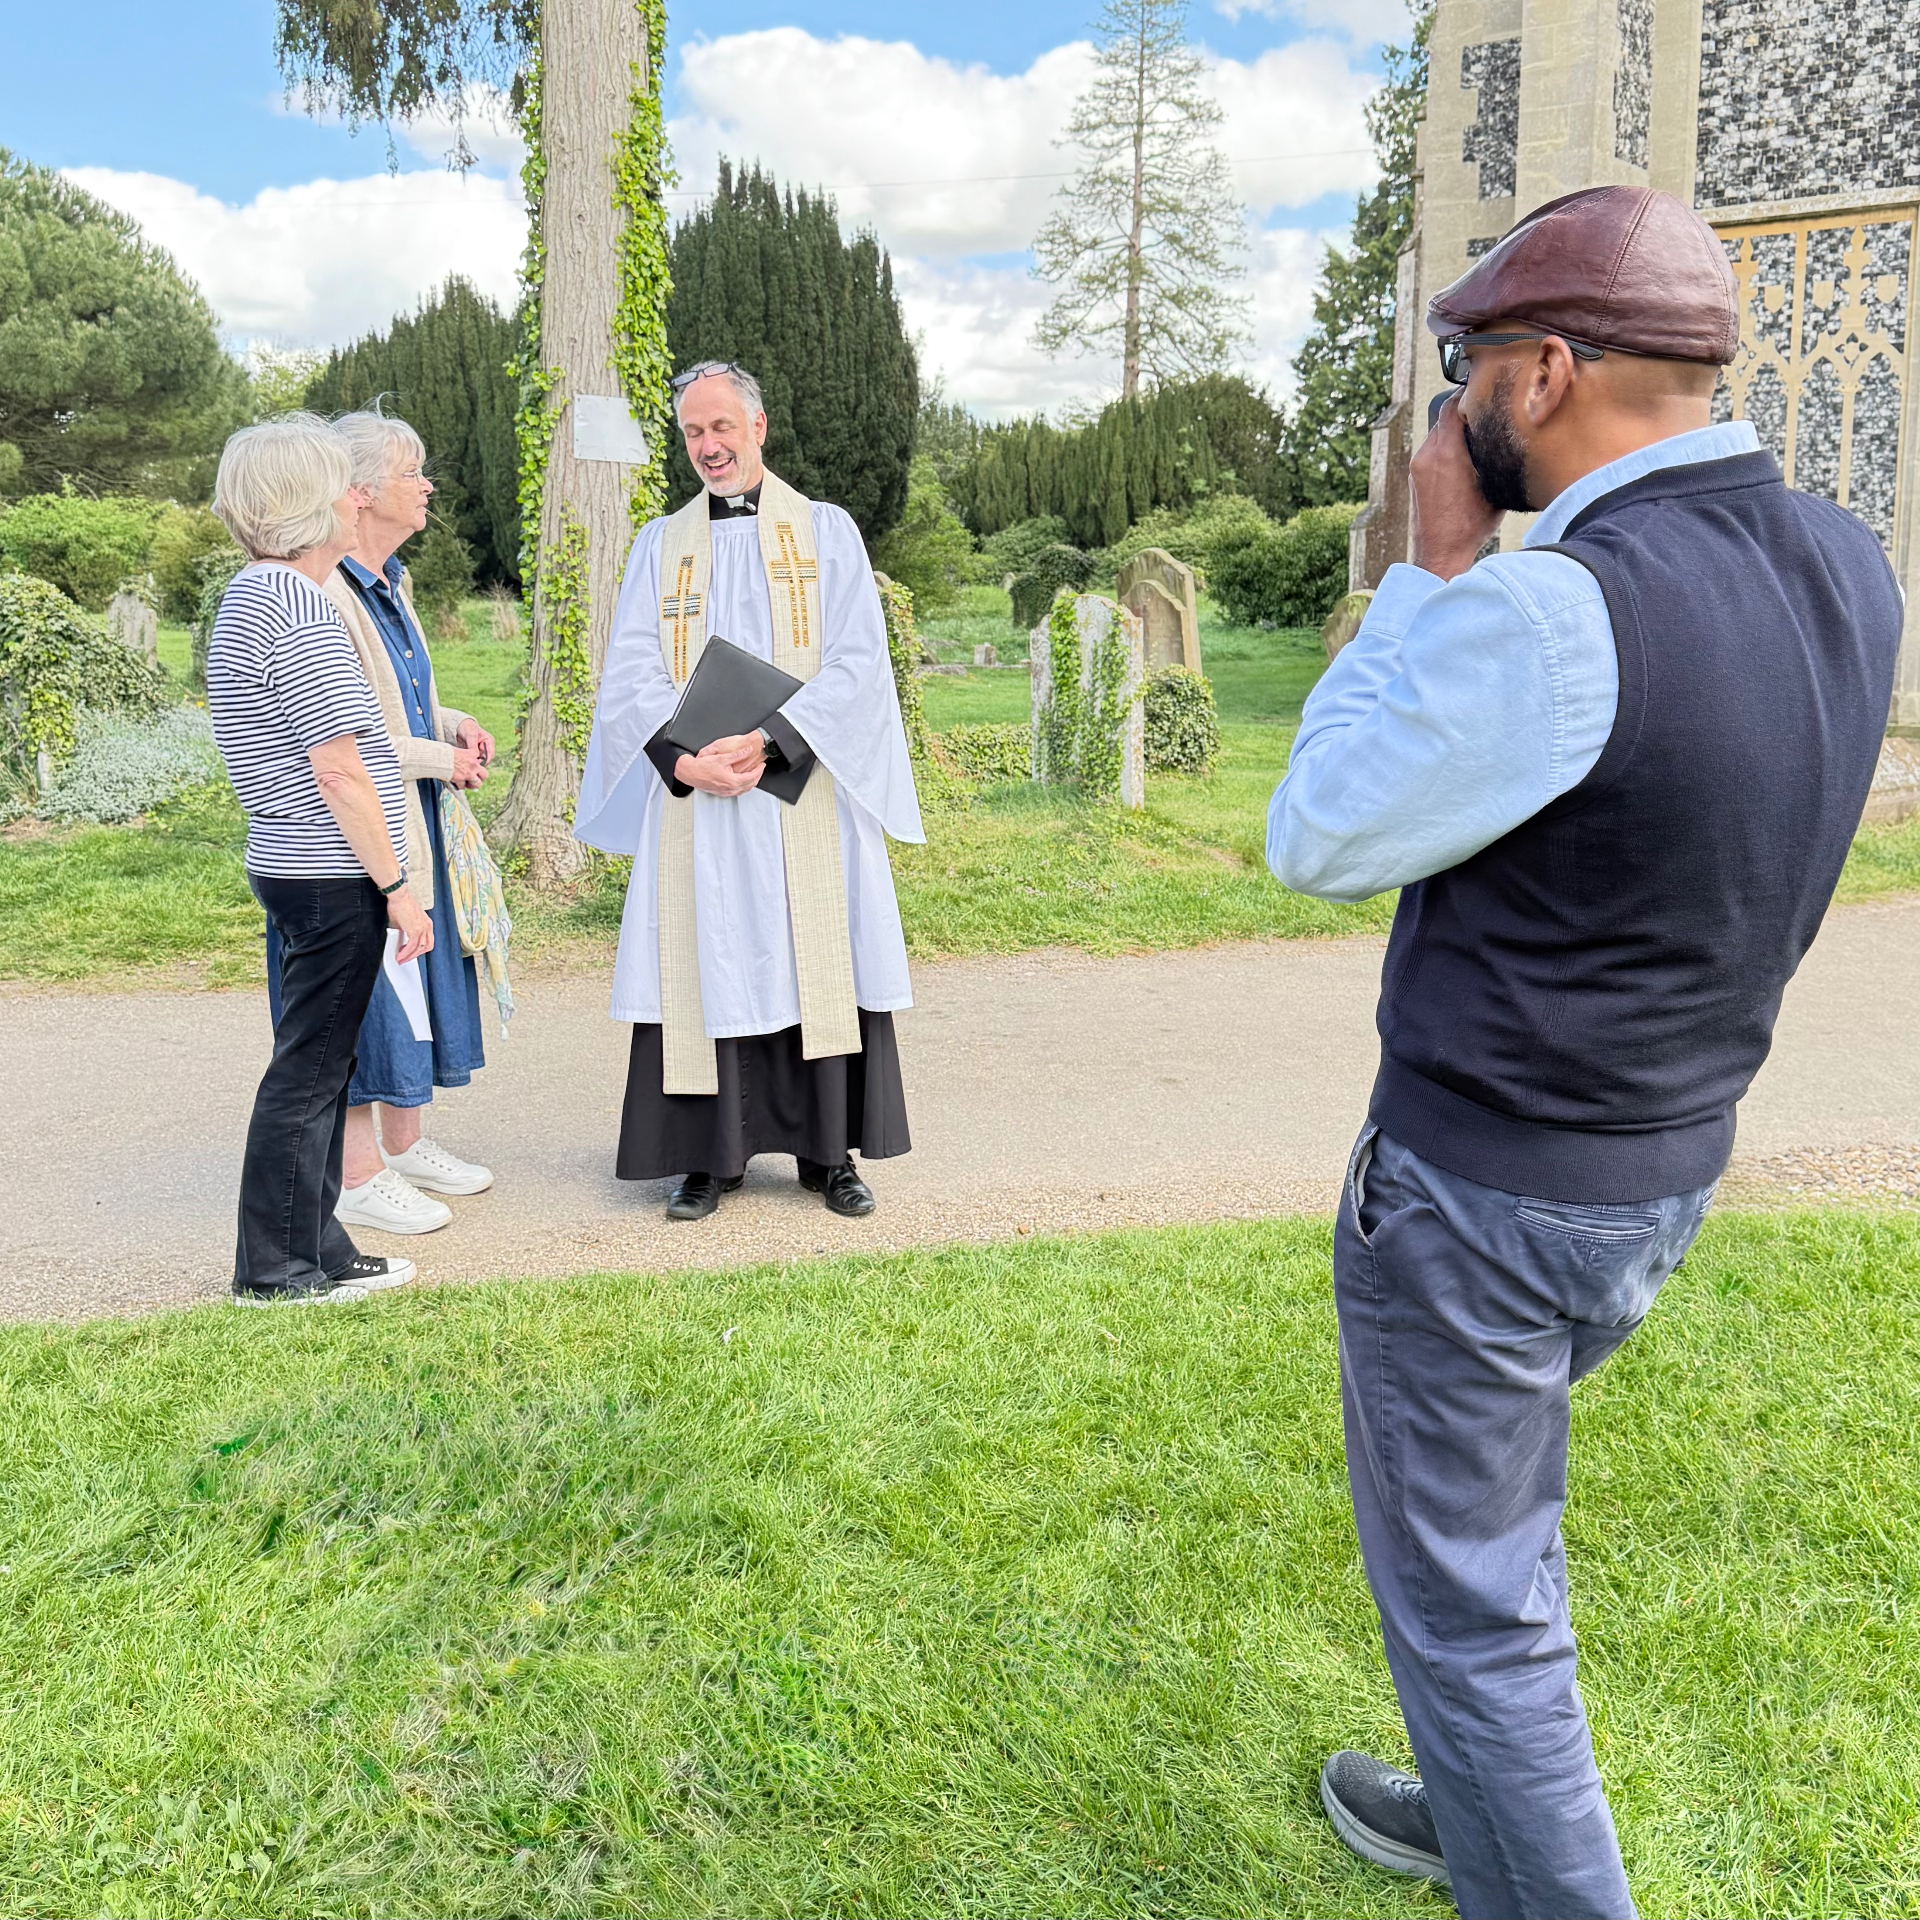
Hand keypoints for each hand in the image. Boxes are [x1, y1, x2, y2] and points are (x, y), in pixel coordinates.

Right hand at [387, 885, 433, 962]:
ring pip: (418, 949)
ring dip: (408, 956)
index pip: (428, 941)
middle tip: (405, 959)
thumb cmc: (400, 903)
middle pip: (425, 947)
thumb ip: (405, 929)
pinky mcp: (415, 930)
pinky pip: (411, 946)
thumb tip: (399, 937)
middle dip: (415, 955)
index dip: (420, 949)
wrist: (399, 896)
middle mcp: (427, 926)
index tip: (412, 953)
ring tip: (400, 960)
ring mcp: (422, 929)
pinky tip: (399, 956)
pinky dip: (405, 953)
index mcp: (427, 923)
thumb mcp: (405, 919)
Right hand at [449, 745, 487, 787]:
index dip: (478, 764)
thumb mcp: (458, 749)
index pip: (482, 760)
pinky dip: (460, 786)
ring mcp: (468, 773)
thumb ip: (465, 755)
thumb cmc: (445, 751)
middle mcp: (474, 765)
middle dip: (480, 777)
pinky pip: (463, 786)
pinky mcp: (461, 780)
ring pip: (477, 784)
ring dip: (473, 784)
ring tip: (468, 784)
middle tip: (475, 778)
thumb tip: (466, 759)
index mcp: (473, 754)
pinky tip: (457, 784)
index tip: (474, 766)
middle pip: (485, 775)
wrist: (439, 758)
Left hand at [454, 717, 494, 764]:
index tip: (479, 764)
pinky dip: (470, 762)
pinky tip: (465, 763)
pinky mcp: (473, 753)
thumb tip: (475, 756)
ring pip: (479, 761)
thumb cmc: (467, 727)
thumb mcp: (471, 735)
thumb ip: (473, 745)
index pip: (490, 754)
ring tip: (467, 764)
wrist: (459, 726)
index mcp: (489, 742)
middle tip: (472, 766)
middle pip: (485, 759)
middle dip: (480, 763)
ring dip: (474, 763)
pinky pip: (473, 760)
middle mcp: (486, 747)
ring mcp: (479, 751)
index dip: (486, 760)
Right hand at [675, 737, 764, 797]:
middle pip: (750, 785)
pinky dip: (743, 786)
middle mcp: (730, 789)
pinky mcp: (722, 793)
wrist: (690, 773)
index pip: (751, 777)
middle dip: (757, 776)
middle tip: (760, 768)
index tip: (762, 765)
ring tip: (754, 774)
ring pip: (744, 790)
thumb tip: (747, 750)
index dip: (759, 770)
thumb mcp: (722, 758)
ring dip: (751, 782)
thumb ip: (737, 754)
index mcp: (732, 780)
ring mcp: (726, 792)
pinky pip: (737, 792)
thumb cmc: (703, 767)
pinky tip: (743, 781)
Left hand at [1410, 388, 1504, 581]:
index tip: (1483, 390)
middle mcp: (1427, 456)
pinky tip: (1463, 457)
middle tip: (1484, 411)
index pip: (1452, 406)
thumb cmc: (1469, 526)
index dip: (1467, 394)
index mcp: (1447, 453)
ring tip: (1476, 435)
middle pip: (1443, 418)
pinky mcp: (1415, 477)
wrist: (1440, 553)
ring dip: (1454, 431)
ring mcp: (1418, 467)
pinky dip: (1445, 448)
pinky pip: (1431, 451)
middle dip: (1463, 412)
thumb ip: (1496, 459)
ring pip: (1436, 434)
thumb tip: (1510, 440)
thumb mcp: (1493, 488)